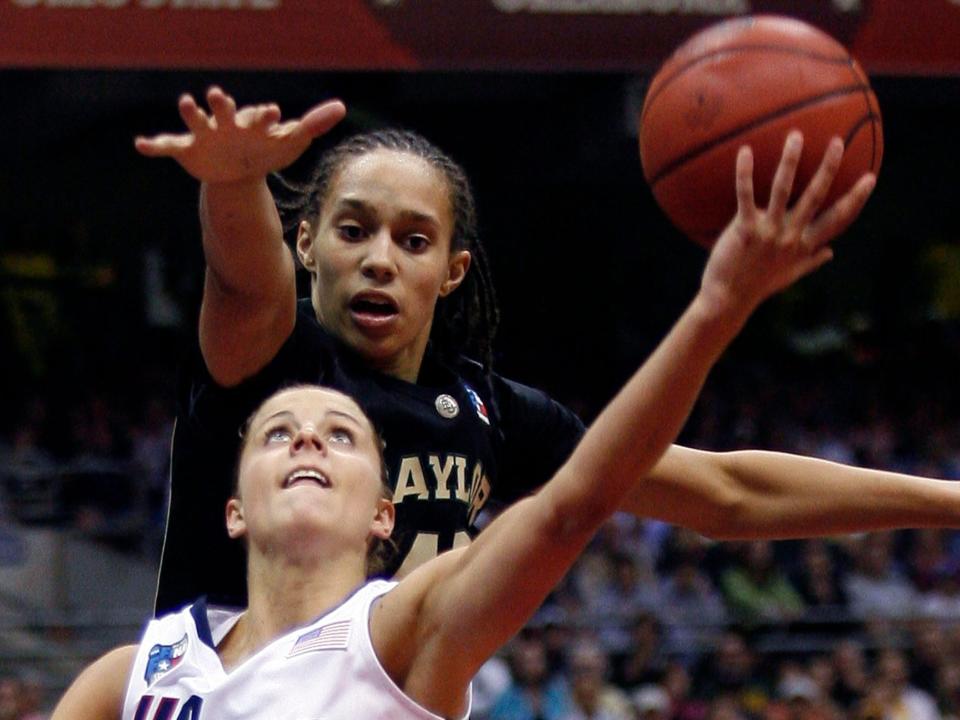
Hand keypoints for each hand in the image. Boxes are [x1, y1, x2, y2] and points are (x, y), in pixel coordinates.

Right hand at [134, 86, 345, 183]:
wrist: (237, 172)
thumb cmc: (265, 151)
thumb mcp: (290, 142)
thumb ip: (314, 123)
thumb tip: (341, 106)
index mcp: (251, 122)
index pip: (260, 117)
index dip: (266, 117)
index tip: (274, 115)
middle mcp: (225, 123)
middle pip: (224, 110)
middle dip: (221, 103)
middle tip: (219, 95)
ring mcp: (205, 135)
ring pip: (195, 121)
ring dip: (190, 113)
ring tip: (186, 103)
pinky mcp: (187, 149)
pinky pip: (168, 146)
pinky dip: (155, 145)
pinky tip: (141, 145)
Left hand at [701, 131, 875, 315]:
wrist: (728, 300)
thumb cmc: (758, 286)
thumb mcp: (790, 275)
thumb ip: (811, 262)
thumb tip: (831, 252)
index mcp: (804, 246)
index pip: (837, 219)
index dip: (855, 199)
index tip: (870, 178)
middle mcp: (791, 237)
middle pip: (816, 197)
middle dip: (829, 168)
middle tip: (837, 142)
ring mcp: (768, 233)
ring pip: (783, 190)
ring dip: (791, 161)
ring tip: (796, 136)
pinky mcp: (744, 230)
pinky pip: (745, 196)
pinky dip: (744, 173)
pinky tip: (744, 151)